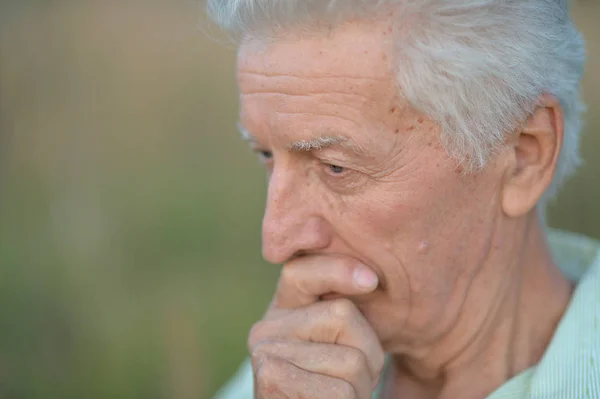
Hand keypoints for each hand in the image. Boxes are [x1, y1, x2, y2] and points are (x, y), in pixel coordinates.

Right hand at [249, 256, 384, 397]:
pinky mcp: (270, 381)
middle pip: (343, 314)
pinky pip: (339, 390)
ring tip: (338, 398)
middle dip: (366, 353)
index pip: (303, 270)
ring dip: (360, 387)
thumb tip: (368, 279)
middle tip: (351, 380)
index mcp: (283, 309)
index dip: (337, 268)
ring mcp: (264, 353)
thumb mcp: (341, 347)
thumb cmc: (333, 392)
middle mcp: (266, 326)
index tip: (371, 280)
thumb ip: (342, 316)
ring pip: (349, 357)